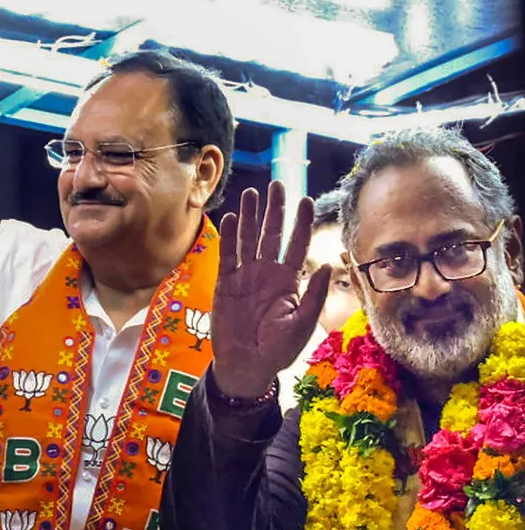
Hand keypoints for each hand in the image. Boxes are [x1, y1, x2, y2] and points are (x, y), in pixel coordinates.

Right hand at [211, 182, 331, 398]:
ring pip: (248, 239)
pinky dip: (229, 237)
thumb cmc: (278, 349)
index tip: (306, 200)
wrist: (246, 365)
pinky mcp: (225, 283)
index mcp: (288, 281)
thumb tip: (324, 265)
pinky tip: (231, 217)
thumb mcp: (302, 324)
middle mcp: (267, 273)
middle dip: (275, 210)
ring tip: (252, 194)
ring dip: (250, 217)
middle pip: (271, 234)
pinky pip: (227, 255)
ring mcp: (245, 276)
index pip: (297, 245)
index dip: (302, 223)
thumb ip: (313, 296)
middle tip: (277, 185)